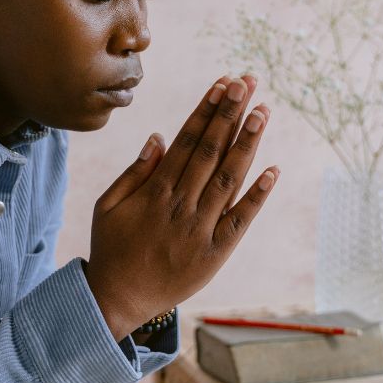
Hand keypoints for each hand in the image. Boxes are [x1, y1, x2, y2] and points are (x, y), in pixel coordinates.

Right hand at [84, 73, 278, 339]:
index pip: (187, 139)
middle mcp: (181, 205)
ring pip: (229, 178)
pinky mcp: (215, 253)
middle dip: (231, 113)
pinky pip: (240, 220)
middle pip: (211, 150)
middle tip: (249, 82)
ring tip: (263, 111)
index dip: (207, 109)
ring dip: (247, 142)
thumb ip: (135, 171)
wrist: (117, 300)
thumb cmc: (111, 248)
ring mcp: (200, 229)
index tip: (223, 84)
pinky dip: (258, 195)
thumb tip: (160, 136)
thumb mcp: (109, 205)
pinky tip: (273, 170)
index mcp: (156, 190)